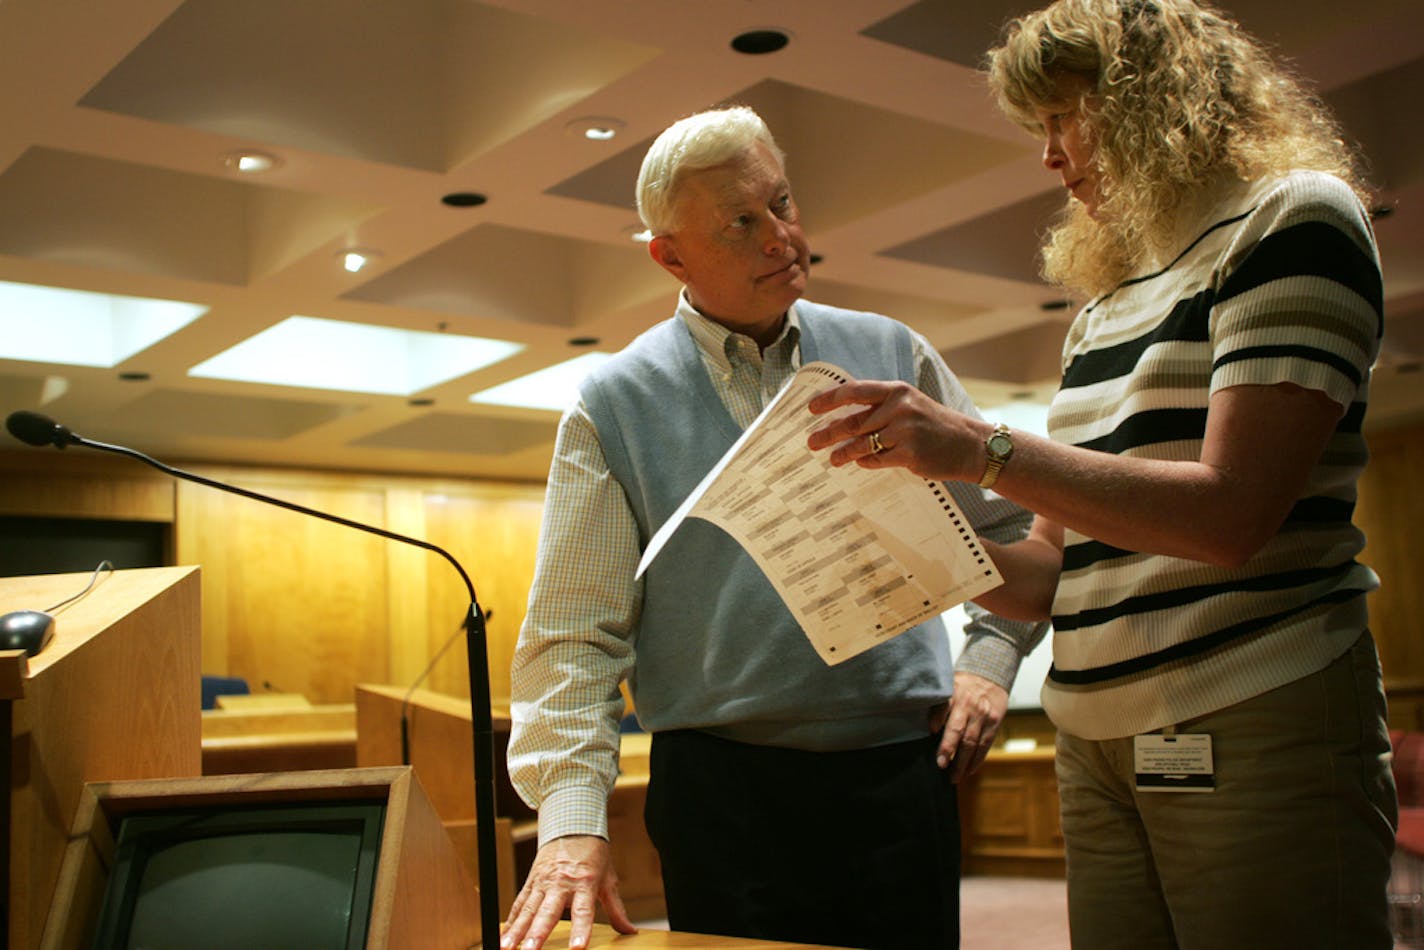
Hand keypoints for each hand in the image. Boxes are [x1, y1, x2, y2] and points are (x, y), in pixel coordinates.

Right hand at [500, 835, 635, 949]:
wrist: (573, 826)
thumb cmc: (593, 855)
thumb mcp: (609, 879)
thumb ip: (616, 909)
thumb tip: (630, 931)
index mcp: (584, 882)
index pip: (583, 910)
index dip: (580, 929)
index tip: (577, 947)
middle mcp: (561, 882)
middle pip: (548, 911)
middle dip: (537, 933)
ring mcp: (543, 881)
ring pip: (528, 909)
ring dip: (517, 930)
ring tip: (507, 947)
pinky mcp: (531, 880)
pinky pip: (519, 902)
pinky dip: (511, 920)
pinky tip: (505, 936)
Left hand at [805, 380, 986, 482]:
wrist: (971, 445)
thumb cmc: (937, 425)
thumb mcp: (911, 404)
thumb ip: (882, 406)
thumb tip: (845, 415)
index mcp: (897, 390)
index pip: (854, 391)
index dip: (829, 399)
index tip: (810, 408)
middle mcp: (899, 408)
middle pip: (853, 421)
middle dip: (828, 432)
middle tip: (811, 441)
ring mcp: (904, 431)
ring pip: (862, 443)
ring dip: (842, 452)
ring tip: (831, 458)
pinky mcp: (909, 454)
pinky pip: (877, 460)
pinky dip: (865, 462)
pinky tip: (859, 464)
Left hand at [937, 672, 1008, 781]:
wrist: (989, 673)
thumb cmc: (962, 684)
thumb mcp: (947, 688)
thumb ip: (939, 707)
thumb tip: (931, 729)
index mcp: (955, 697)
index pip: (947, 717)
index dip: (942, 734)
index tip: (937, 750)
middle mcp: (970, 707)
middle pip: (961, 733)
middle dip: (951, 753)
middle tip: (943, 768)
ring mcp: (984, 715)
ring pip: (974, 743)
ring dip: (964, 763)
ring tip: (955, 777)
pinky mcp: (995, 722)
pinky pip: (986, 744)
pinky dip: (978, 759)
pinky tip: (970, 770)